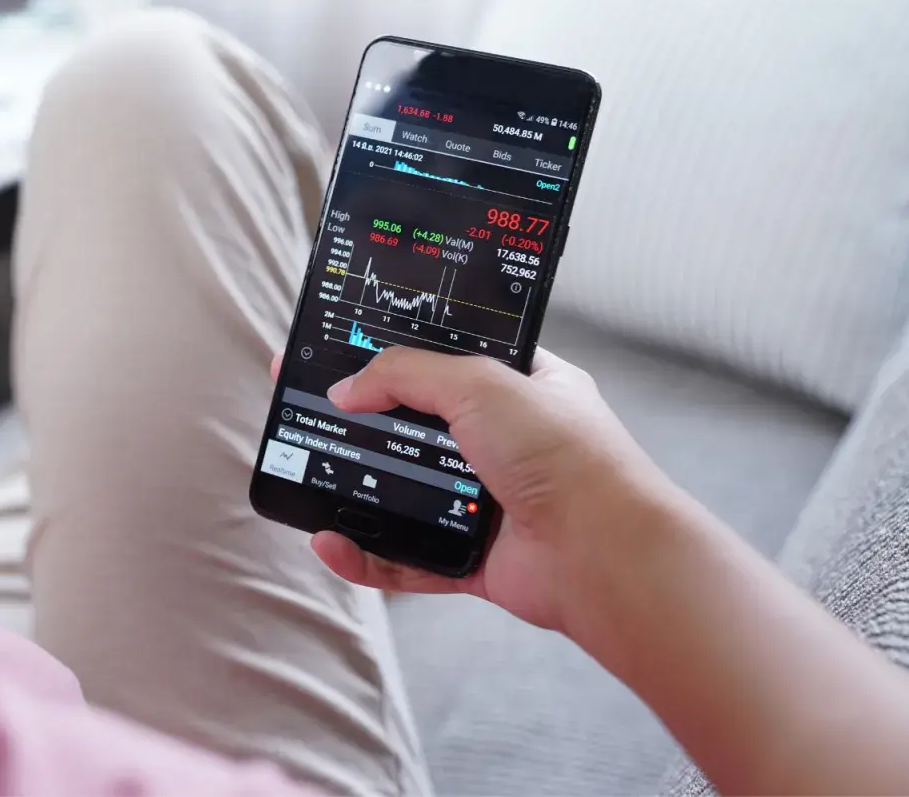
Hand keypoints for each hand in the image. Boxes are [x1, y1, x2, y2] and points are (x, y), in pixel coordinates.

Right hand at [271, 346, 671, 633]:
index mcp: (523, 387)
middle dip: (359, 423)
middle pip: (414, 427)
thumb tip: (345, 390)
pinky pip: (407, 558)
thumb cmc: (564, 455)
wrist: (605, 552)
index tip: (339, 349)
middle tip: (304, 410)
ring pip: (404, 494)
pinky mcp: (475, 558)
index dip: (392, 353)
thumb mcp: (479, 383)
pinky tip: (332, 544)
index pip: (446, 358)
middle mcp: (506, 443)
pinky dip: (368, 555)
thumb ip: (405, 374)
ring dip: (355, 490)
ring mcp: (490, 502)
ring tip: (305, 477)